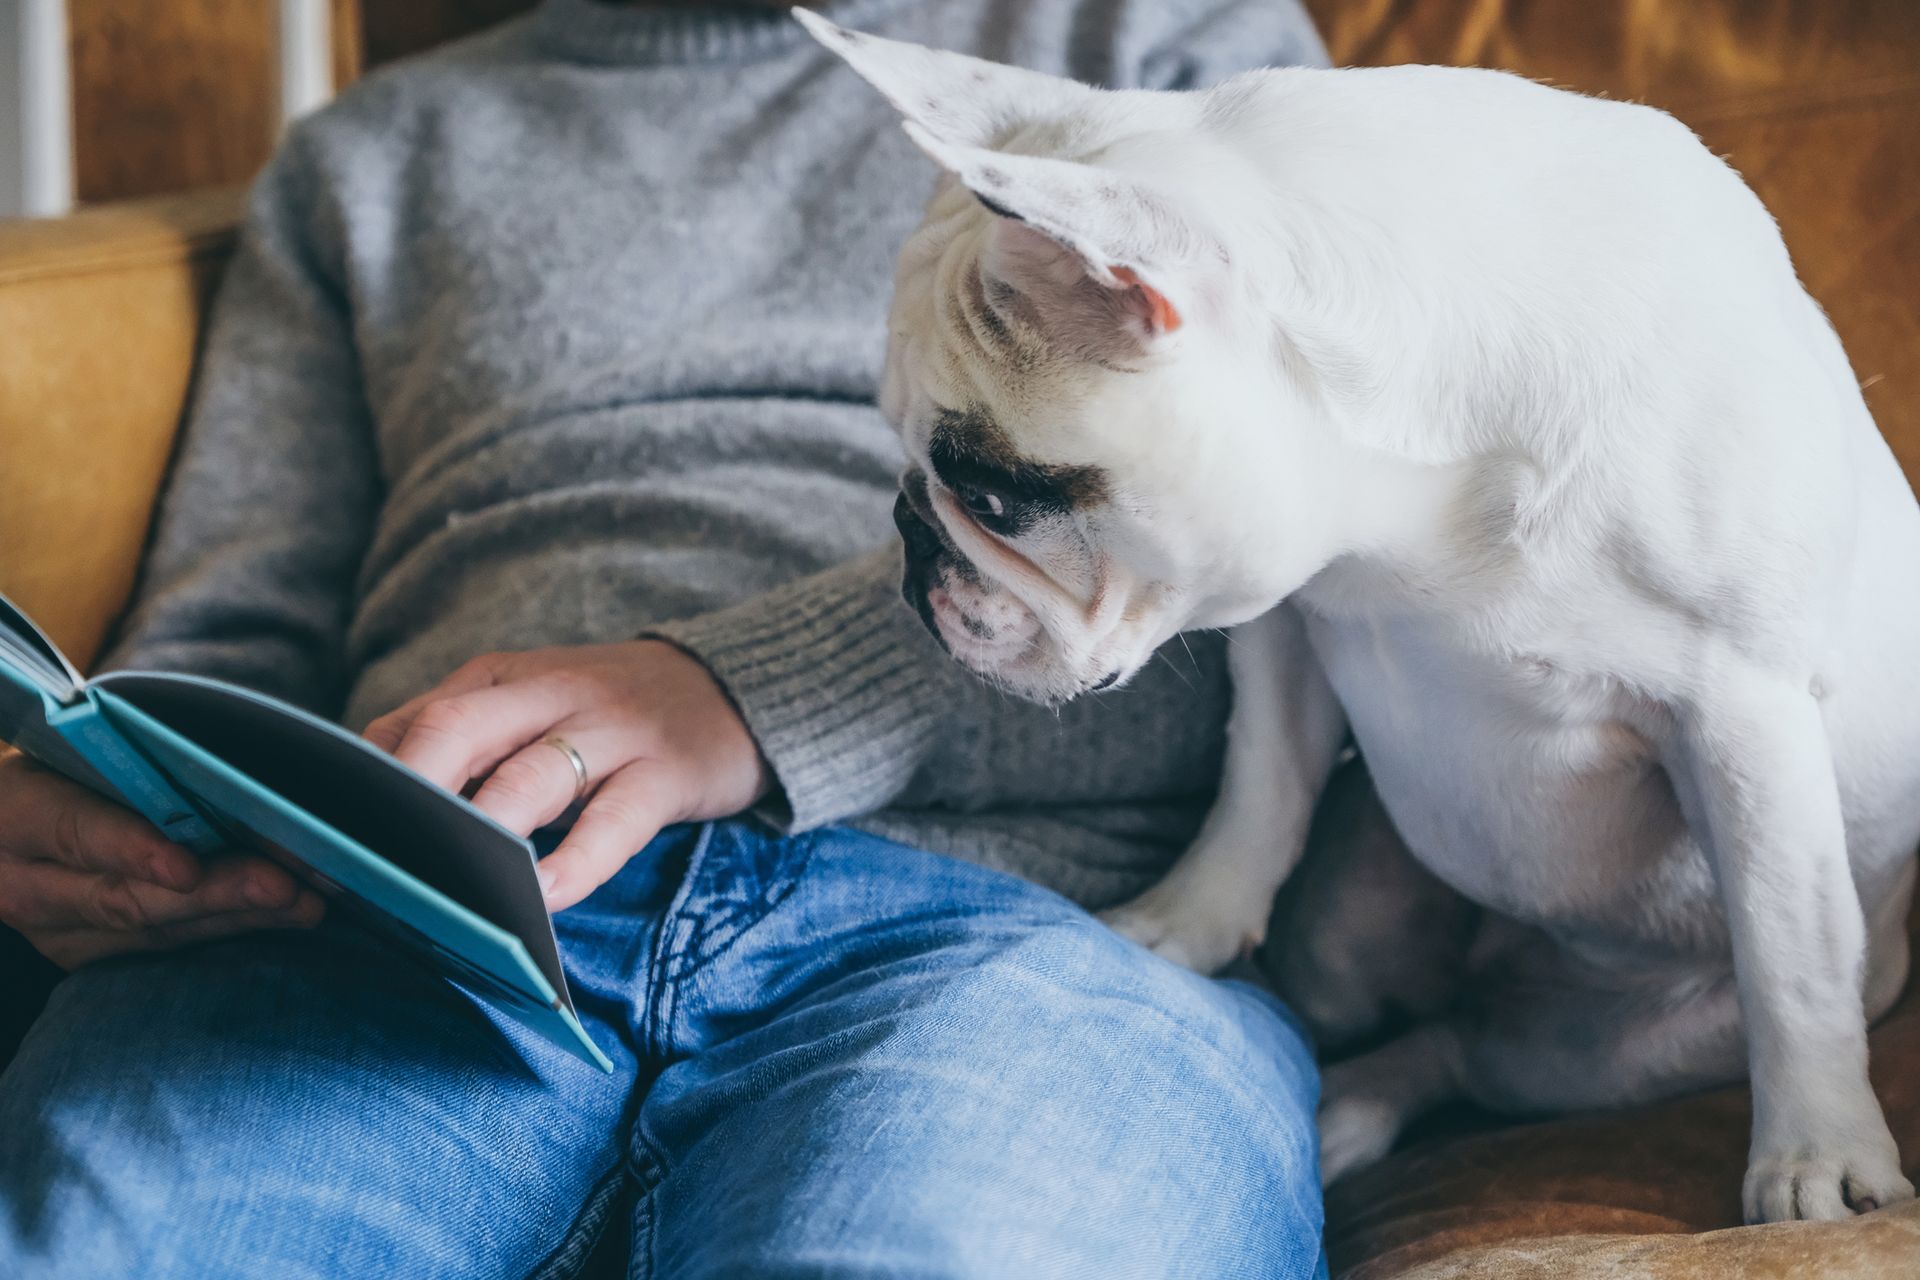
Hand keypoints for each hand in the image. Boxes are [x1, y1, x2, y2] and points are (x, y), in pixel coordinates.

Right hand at [0, 749, 324, 968]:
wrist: (9, 822)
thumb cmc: (63, 759)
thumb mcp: (77, 746)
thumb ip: (131, 759)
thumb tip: (225, 767)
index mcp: (14, 812)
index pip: (73, 831)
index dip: (132, 850)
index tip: (186, 867)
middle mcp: (25, 884)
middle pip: (124, 898)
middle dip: (214, 893)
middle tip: (284, 885)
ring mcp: (56, 929)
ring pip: (154, 929)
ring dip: (239, 916)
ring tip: (306, 902)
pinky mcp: (88, 954)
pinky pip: (167, 945)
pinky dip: (231, 927)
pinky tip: (286, 914)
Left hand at [362, 641, 771, 910]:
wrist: (731, 689)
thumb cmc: (608, 716)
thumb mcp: (527, 708)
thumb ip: (456, 744)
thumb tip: (360, 811)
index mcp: (500, 680)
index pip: (414, 718)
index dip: (360, 778)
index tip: (318, 837)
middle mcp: (547, 694)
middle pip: (457, 728)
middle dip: (404, 789)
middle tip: (361, 857)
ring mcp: (610, 731)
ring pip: (532, 773)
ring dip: (482, 828)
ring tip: (442, 885)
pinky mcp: (666, 771)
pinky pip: (615, 820)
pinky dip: (578, 861)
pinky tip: (544, 900)